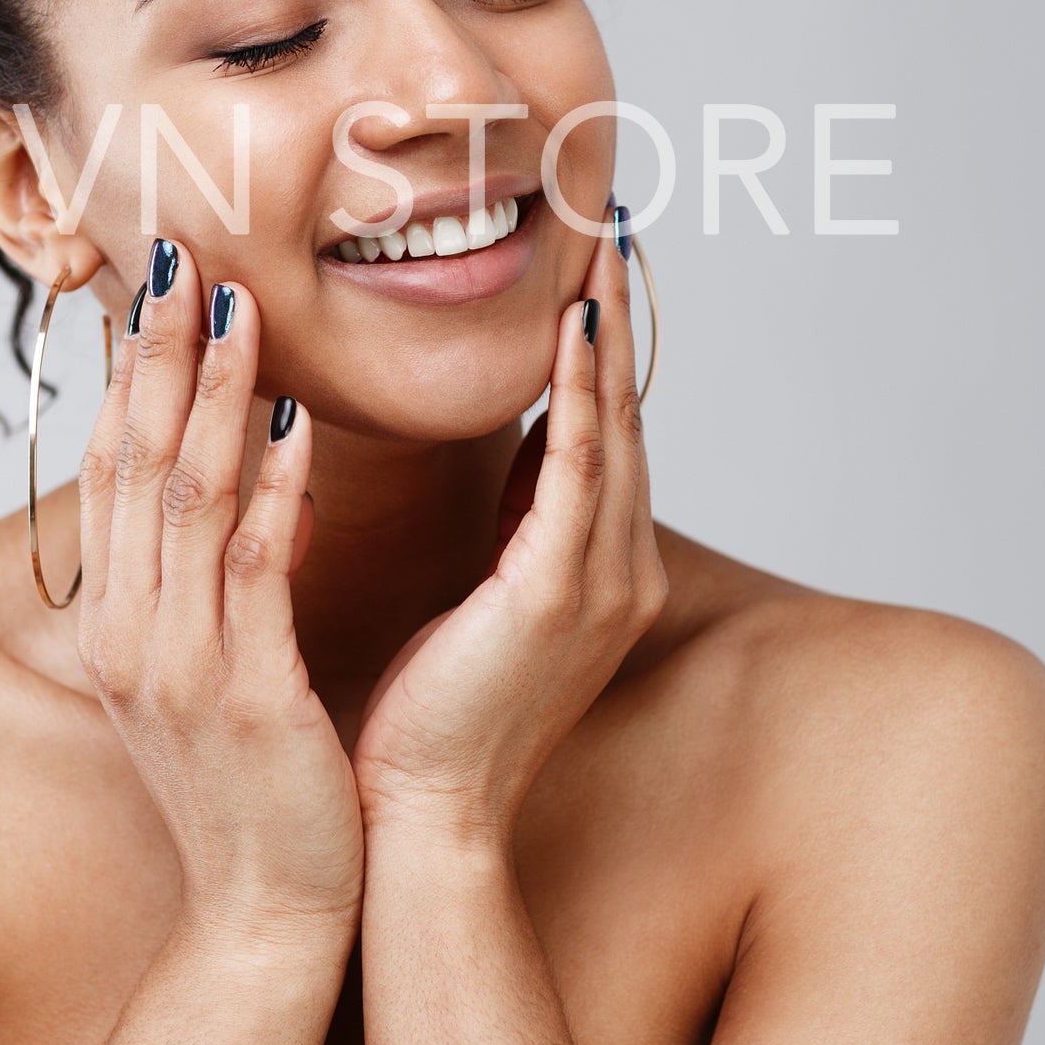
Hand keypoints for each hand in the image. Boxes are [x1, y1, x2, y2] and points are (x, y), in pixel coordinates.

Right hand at [75, 239, 364, 943]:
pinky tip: (299, 425)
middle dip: (157, 352)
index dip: (131, 372)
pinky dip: (272, 491)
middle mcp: (130, 630)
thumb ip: (215, 569)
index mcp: (119, 618)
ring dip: (213, 394)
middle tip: (177, 254)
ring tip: (237, 306)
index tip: (157, 286)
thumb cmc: (247, 781)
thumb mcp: (207, 663)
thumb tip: (253, 473)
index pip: (112, 467)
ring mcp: (179, 663)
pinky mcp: (243, 696)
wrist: (266, 910)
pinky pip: (254, 572)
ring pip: (186, 498)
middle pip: (134, 460)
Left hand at [350, 223, 666, 842]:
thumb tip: (509, 449)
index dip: (599, 351)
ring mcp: (600, 585)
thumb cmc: (435, 709)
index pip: (602, 435)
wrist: (424, 816)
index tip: (590, 269)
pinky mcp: (558, 598)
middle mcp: (619, 570)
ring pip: (609, 430)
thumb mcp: (485, 594)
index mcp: (597, 571)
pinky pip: (577, 474)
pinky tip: (575, 334)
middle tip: (609, 228)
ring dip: (604, 337)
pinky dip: (581, 398)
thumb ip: (509, 523)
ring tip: (599, 251)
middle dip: (613, 321)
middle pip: (620, 416)